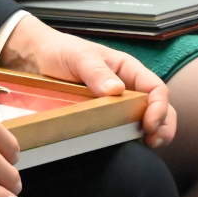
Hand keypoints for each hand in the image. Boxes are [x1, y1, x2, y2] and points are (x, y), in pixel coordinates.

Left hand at [0, 16, 174, 146]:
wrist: (34, 58)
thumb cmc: (59, 51)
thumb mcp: (78, 56)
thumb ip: (95, 71)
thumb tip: (116, 90)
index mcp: (127, 69)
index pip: (156, 88)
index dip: (159, 107)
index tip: (149, 123)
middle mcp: (126, 86)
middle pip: (158, 107)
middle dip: (163, 124)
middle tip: (155, 140)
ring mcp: (115, 102)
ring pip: (144, 118)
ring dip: (152, 132)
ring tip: (149, 144)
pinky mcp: (102, 115)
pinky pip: (121, 127)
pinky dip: (131, 137)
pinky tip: (130, 145)